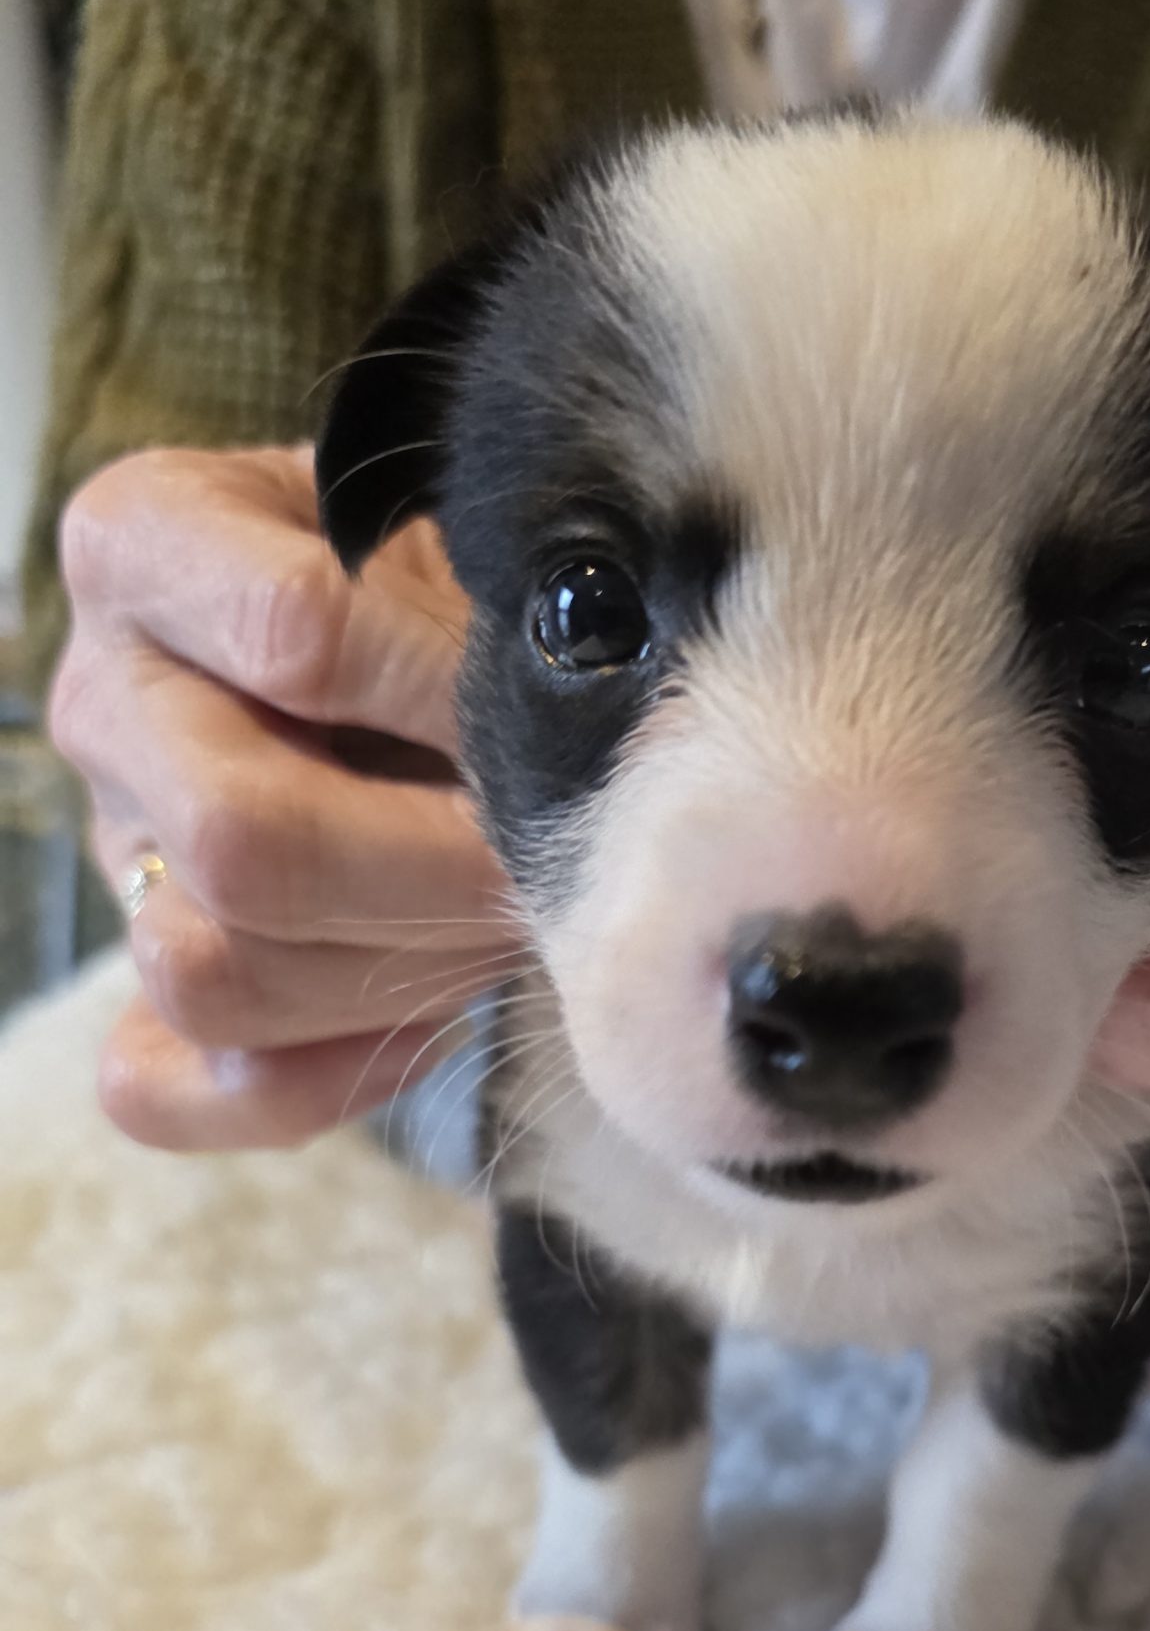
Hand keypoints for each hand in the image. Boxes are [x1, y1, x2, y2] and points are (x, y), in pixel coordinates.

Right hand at [50, 446, 518, 1148]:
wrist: (436, 654)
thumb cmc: (455, 580)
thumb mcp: (469, 540)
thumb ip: (485, 612)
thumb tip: (562, 741)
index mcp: (149, 541)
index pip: (297, 633)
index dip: (454, 698)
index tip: (560, 720)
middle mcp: (106, 700)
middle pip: (242, 841)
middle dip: (436, 872)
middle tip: (550, 862)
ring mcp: (121, 855)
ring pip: (216, 976)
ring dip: (401, 971)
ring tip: (503, 916)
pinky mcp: (149, 988)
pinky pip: (170, 1090)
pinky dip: (315, 1081)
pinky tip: (426, 1022)